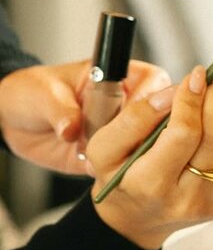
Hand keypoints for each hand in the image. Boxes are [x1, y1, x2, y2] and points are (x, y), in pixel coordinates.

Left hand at [0, 59, 170, 174]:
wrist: (15, 123)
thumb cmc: (30, 93)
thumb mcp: (42, 94)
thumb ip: (60, 109)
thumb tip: (72, 128)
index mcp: (118, 76)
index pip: (153, 83)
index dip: (153, 99)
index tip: (140, 115)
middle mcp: (126, 105)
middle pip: (160, 117)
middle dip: (147, 133)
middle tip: (123, 144)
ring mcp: (122, 132)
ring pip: (147, 145)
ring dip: (134, 155)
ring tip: (107, 160)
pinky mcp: (113, 157)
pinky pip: (128, 166)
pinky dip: (121, 173)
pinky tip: (106, 173)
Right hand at [87, 65, 212, 249]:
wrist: (135, 220)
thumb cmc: (121, 177)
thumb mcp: (104, 149)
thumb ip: (134, 117)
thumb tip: (174, 92)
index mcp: (152, 182)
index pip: (184, 133)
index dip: (191, 97)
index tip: (195, 76)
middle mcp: (190, 198)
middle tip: (210, 86)